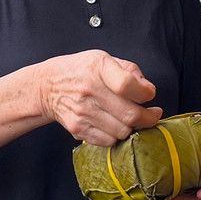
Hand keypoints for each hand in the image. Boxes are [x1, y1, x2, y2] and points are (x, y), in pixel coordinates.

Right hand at [36, 50, 163, 144]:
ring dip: (133, 128)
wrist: (47, 87)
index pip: (128, 85)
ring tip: (131, 119)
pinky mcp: (78, 128)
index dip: (145, 93)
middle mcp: (89, 90)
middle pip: (129, 114)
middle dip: (149, 118)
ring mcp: (83, 112)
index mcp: (98, 67)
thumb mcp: (103, 58)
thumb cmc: (79, 71)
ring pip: (122, 131)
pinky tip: (116, 125)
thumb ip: (129, 70)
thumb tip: (147, 89)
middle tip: (153, 115)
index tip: (150, 95)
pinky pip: (108, 141)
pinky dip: (117, 136)